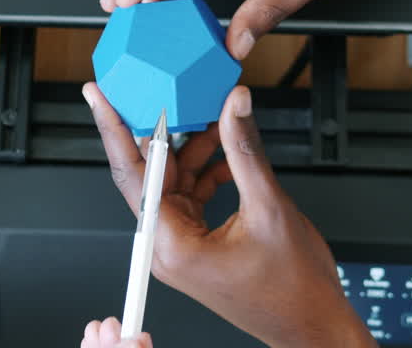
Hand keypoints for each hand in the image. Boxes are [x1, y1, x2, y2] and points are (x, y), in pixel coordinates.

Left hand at [84, 83, 375, 347]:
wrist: (312, 324)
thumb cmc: (293, 289)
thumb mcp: (269, 206)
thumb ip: (245, 150)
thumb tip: (234, 105)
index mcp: (172, 245)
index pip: (133, 173)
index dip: (114, 128)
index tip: (99, 97)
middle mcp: (166, 248)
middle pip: (147, 174)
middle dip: (156, 129)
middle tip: (156, 88)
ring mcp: (179, 247)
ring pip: (171, 181)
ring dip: (190, 148)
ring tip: (212, 115)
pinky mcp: (194, 244)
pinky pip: (188, 195)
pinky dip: (204, 169)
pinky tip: (224, 149)